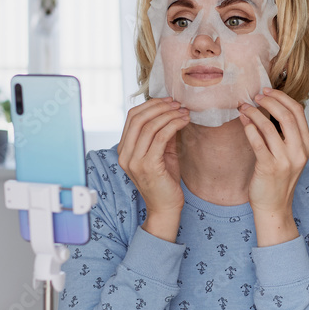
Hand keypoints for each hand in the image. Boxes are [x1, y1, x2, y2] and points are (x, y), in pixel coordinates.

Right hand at [117, 98, 190, 240]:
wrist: (165, 208)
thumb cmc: (164, 182)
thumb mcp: (162, 153)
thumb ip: (162, 133)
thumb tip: (171, 111)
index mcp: (124, 150)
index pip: (132, 117)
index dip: (150, 105)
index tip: (168, 101)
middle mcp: (125, 155)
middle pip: (139, 118)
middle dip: (160, 106)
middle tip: (177, 103)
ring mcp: (134, 161)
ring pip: (150, 126)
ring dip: (169, 114)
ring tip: (183, 112)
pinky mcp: (148, 166)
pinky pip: (161, 137)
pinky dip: (174, 125)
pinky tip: (184, 122)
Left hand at [238, 88, 308, 245]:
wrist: (274, 207)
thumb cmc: (280, 180)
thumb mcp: (291, 155)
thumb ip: (286, 135)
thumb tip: (271, 108)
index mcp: (307, 145)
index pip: (298, 112)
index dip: (282, 97)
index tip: (268, 91)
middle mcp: (299, 151)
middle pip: (286, 115)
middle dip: (269, 100)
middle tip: (255, 96)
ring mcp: (285, 160)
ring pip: (269, 126)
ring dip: (254, 113)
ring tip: (243, 107)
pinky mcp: (268, 167)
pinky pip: (257, 141)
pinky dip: (249, 127)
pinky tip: (243, 121)